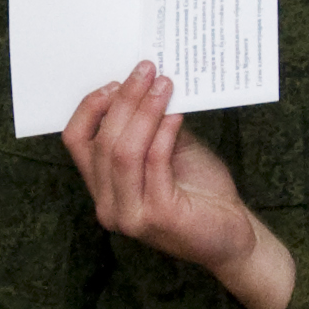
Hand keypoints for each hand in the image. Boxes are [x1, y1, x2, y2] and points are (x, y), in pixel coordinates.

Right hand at [65, 65, 294, 308]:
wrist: (231, 237)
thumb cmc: (200, 193)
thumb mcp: (169, 150)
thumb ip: (151, 126)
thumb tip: (146, 81)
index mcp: (103, 187)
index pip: (76, 141)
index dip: (91, 107)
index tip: (116, 81)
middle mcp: (108, 204)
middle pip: (102, 141)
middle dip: (124, 100)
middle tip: (146, 71)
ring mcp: (129, 214)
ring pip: (123, 151)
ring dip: (143, 112)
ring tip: (163, 86)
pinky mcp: (157, 216)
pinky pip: (153, 163)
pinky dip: (163, 133)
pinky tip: (176, 114)